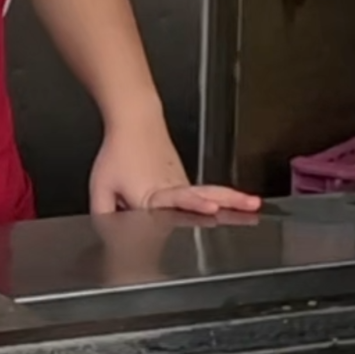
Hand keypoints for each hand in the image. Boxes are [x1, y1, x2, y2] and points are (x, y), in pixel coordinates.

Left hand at [90, 109, 260, 218]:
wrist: (136, 121)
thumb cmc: (120, 151)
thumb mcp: (101, 187)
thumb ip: (103, 213)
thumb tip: (108, 232)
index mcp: (149, 194)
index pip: (172, 202)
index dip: (193, 203)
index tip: (209, 206)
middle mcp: (170, 189)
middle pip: (198, 198)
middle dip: (218, 205)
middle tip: (245, 207)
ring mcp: (181, 183)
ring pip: (209, 193)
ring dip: (233, 198)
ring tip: (253, 203)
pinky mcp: (185, 181)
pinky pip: (207, 191)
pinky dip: (226, 196)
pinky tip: (242, 203)